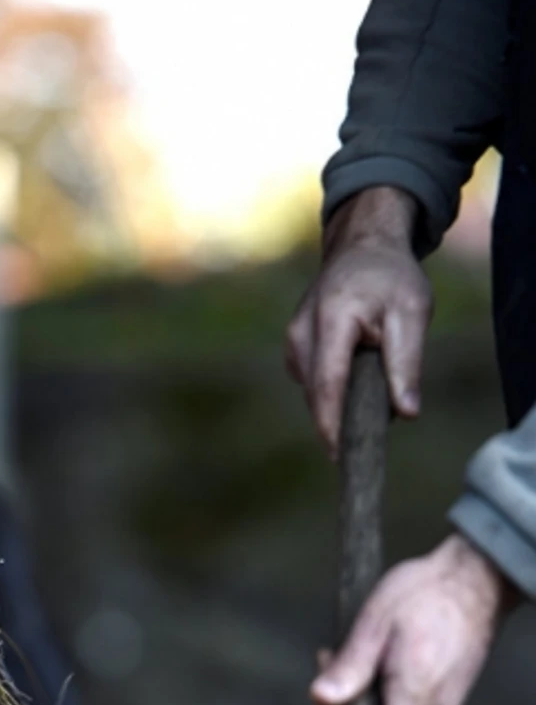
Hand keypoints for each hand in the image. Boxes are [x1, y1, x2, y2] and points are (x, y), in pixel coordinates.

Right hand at [286, 186, 431, 458]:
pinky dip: (333, 386)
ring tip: (372, 384)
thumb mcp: (412, 312)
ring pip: (313, 388)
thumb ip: (407, 363)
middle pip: (317, 392)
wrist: (361, 248)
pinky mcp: (293, 344)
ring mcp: (293, 338)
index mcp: (332, 320)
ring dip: (340, 399)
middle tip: (377, 426)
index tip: (339, 456)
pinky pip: (312, 379)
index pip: (327, 384)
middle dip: (342, 416)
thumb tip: (405, 413)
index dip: (331, 424)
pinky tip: (356, 371)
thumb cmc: (391, 278)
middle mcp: (302, 331)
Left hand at [310, 534, 518, 704]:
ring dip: (364, 691)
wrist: (472, 579)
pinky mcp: (447, 695)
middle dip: (347, 704)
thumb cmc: (421, 595)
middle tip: (329, 658)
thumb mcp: (373, 623)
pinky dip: (384, 687)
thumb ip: (350, 668)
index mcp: (416, 694)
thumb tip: (321, 701)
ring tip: (354, 648)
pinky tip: (376, 653)